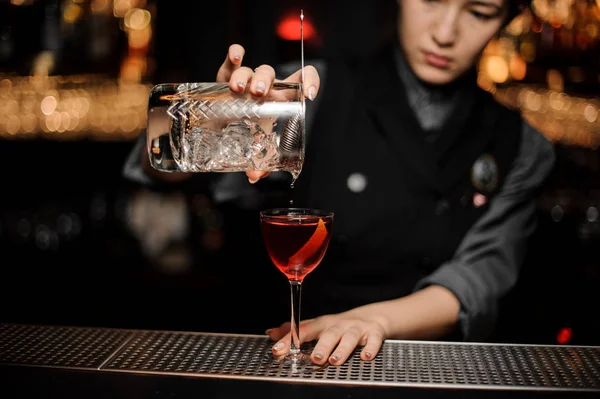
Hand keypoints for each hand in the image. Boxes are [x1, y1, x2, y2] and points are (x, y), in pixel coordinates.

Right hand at [216, 44, 320, 183]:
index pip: (301, 79)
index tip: (309, 94)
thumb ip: (259, 163)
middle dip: (265, 81)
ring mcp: (246, 80)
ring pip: (251, 70)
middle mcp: (266, 86)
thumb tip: (255, 177)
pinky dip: (234, 55)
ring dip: (247, 76)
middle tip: (259, 94)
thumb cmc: (248, 132)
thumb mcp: (257, 146)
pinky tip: (236, 55)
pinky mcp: (226, 77)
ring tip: (239, 89)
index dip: (309, 80)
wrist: (222, 126)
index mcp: (280, 98)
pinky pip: (231, 63)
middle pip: (270, 74)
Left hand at [266, 313, 387, 365]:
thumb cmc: (339, 326)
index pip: (303, 330)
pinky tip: (365, 357)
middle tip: (315, 358)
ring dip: (342, 349)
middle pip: (328, 333)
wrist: (372, 318)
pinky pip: (373, 341)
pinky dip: (370, 348)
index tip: (277, 349)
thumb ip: (295, 331)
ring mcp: (356, 329)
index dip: (289, 339)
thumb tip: (271, 333)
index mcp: (322, 324)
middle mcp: (338, 325)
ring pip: (349, 338)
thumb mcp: (317, 326)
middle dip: (321, 346)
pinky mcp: (374, 333)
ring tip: (335, 360)